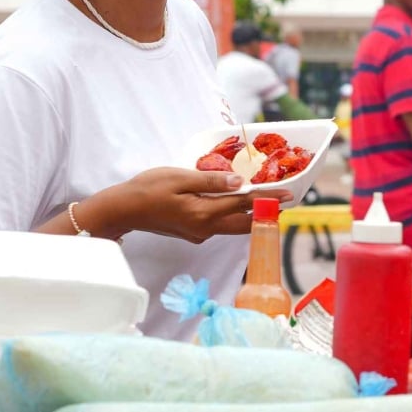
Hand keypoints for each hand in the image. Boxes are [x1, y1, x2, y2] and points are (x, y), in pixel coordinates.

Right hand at [88, 167, 291, 242]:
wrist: (122, 209)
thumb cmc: (148, 188)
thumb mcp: (180, 178)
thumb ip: (212, 181)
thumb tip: (240, 182)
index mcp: (204, 213)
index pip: (244, 205)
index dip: (268, 199)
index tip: (289, 195)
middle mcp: (205, 228)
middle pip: (245, 223)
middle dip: (266, 212)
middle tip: (286, 201)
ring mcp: (199, 233)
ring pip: (233, 226)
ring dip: (251, 215)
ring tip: (268, 201)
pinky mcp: (193, 233)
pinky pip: (220, 225)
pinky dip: (233, 215)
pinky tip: (238, 204)